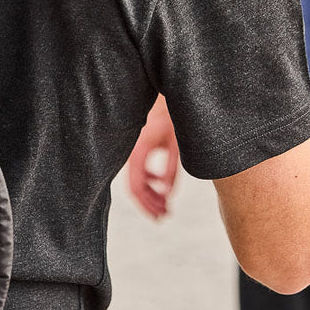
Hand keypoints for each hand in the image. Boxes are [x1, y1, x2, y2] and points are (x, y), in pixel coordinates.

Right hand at [126, 95, 179, 219]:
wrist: (170, 94)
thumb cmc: (173, 115)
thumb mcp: (176, 145)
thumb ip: (171, 171)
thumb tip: (167, 195)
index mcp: (138, 150)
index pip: (136, 187)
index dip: (147, 205)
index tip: (161, 216)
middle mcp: (132, 151)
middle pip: (135, 188)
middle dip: (150, 204)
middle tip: (165, 216)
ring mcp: (134, 149)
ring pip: (137, 181)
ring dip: (151, 195)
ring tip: (166, 206)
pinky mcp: (139, 147)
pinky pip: (140, 170)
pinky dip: (151, 181)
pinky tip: (163, 186)